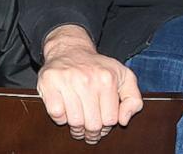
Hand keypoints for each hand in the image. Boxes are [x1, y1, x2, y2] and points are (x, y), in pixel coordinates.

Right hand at [36, 26, 143, 143]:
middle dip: (92, 132)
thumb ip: (134, 100)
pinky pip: (56, 113)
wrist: (70, 49)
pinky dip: (60, 118)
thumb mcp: (124, 77)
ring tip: (78, 125)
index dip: (107, 127)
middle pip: (92, 124)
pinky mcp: (49, 81)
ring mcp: (67, 80)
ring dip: (76, 128)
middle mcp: (87, 78)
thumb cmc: (98, 68)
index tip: (102, 124)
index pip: (110, 119)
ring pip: (74, 121)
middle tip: (89, 131)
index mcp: (107, 78)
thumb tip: (123, 120)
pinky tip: (65, 112)